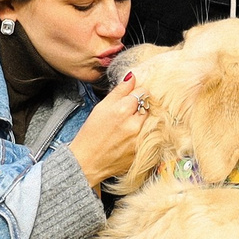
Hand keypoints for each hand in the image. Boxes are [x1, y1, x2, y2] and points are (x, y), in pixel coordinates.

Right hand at [67, 72, 147, 186]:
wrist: (87, 162)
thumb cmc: (91, 133)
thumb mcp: (101, 108)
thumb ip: (119, 91)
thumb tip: (132, 77)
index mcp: (123, 110)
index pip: (143, 92)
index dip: (136, 94)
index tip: (131, 99)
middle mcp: (134, 124)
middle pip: (148, 107)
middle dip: (141, 108)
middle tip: (127, 115)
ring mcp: (140, 139)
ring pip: (150, 122)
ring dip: (143, 121)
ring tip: (127, 128)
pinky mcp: (143, 152)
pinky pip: (150, 137)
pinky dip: (142, 135)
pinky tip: (128, 139)